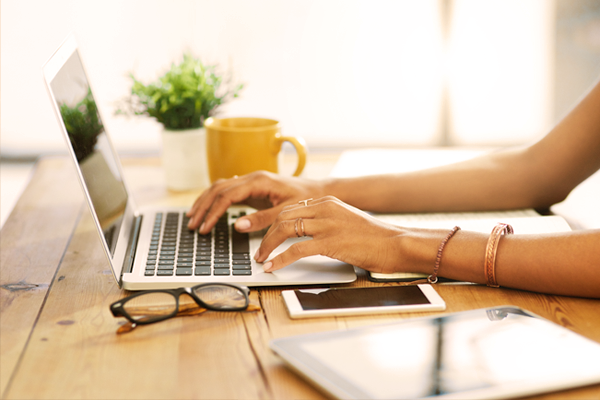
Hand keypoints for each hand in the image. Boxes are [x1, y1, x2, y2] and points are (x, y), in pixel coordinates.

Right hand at [186, 171, 326, 234]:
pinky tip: (207, 209)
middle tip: (193, 225)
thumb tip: (238, 225)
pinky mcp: (252, 188)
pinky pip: (227, 191)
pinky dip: (214, 200)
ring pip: (220, 187)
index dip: (213, 212)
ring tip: (193, 218)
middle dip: (203, 207)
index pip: (227, 195)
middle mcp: (252, 177)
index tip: (205, 228)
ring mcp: (251, 181)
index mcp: (259, 181)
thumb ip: (262, 219)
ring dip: (205, 202)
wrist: (318, 191)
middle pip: (218, 189)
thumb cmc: (306, 199)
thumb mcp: (286, 212)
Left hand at [255, 196, 411, 273]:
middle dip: (266, 235)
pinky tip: (273, 266)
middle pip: (283, 217)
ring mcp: (327, 224)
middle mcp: (324, 209)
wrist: (395, 243)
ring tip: (261, 259)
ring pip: (285, 230)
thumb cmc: (373, 237)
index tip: (265, 236)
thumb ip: (325, 221)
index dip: (273, 223)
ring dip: (268, 246)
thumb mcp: (345, 220)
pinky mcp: (331, 242)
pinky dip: (280, 259)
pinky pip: (296, 249)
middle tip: (259, 251)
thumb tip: (304, 234)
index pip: (290, 208)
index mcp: (327, 202)